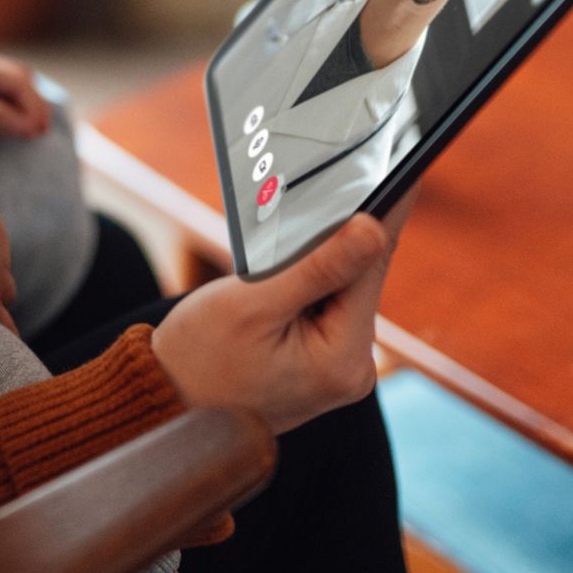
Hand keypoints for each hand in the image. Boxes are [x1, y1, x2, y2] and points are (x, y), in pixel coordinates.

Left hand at [0, 45, 50, 142]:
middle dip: (35, 104)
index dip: (32, 107)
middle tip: (42, 131)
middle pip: (21, 79)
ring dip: (28, 102)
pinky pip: (2, 89)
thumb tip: (30, 128)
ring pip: (14, 82)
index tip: (36, 132)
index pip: (18, 82)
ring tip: (37, 126)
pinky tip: (19, 118)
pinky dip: (16, 102)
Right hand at [149, 205, 410, 433]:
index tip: (405, 167)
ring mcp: (339, 367)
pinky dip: (311, 278)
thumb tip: (373, 228)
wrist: (167, 405)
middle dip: (340, 235)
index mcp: (342, 361)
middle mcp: (353, 369)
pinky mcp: (322, 360)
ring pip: (344, 288)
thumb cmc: (198, 358)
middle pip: (361, 277)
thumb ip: (316, 268)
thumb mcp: (252, 304)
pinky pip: (328, 304)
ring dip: (322, 257)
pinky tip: (286, 264)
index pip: (372, 268)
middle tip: (331, 183)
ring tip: (293, 231)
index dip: (383, 212)